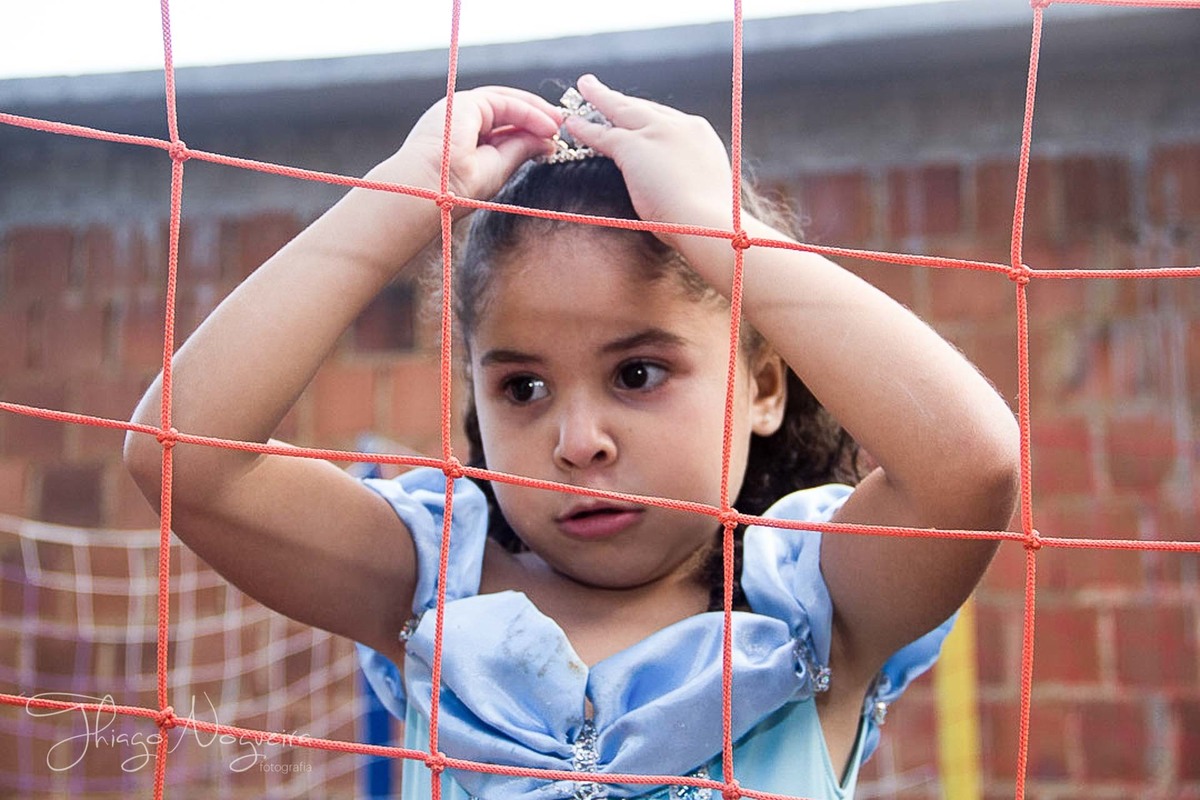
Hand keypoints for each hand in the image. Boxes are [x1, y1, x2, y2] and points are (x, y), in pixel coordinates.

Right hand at [381, 86, 561, 202]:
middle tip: (560, 126)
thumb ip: (520, 150)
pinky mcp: (465, 103)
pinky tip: (547, 125)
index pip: (500, 124)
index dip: (527, 128)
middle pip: (504, 109)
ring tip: (557, 125)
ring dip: (536, 112)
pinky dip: (528, 112)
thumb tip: (547, 141)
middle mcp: (459, 118)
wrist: (429, 192)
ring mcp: (460, 108)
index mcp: (461, 135)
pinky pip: (504, 102)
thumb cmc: (455, 190)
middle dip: (535, 116)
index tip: (551, 139)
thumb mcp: (498, 168)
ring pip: (506, 102)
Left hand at [564, 74, 735, 236]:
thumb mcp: (706, 190)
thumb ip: (689, 179)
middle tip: (604, 91)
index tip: (638, 114)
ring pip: (621, 110)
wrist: (710, 224)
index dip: (649, 116)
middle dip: (623, 100)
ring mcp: (657, 133)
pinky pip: (603, 134)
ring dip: (600, 99)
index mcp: (701, 136)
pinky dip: (585, 128)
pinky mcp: (635, 147)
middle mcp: (680, 126)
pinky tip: (571, 124)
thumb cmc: (711, 223)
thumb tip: (679, 190)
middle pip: (645, 108)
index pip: (668, 119)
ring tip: (584, 88)